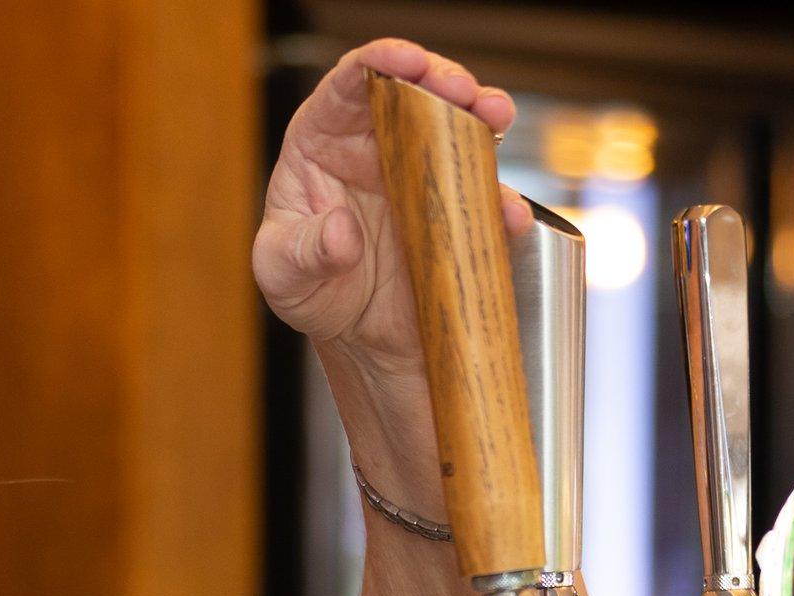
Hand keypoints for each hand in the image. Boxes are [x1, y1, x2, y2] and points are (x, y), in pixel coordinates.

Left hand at [254, 41, 523, 396]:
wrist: (355, 336)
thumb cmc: (309, 289)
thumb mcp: (284, 276)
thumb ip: (305, 252)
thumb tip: (342, 232)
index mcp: (325, 139)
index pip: (349, 84)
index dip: (380, 61)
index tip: (407, 61)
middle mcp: (378, 144)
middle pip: (414, 91)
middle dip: (442, 79)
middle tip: (462, 90)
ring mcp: (424, 174)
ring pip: (458, 127)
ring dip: (483, 115)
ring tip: (496, 115)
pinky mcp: (458, 211)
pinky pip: (486, 197)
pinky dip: (502, 201)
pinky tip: (508, 212)